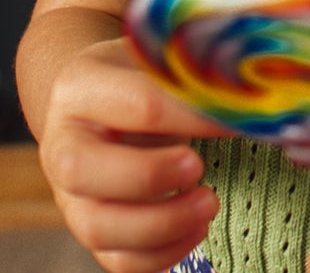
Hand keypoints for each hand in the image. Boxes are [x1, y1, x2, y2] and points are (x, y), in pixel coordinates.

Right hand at [36, 36, 226, 272]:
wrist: (99, 99)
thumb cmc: (138, 73)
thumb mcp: (157, 57)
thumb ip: (192, 74)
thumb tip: (247, 99)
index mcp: (79, 86)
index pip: (138, 104)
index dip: (194, 116)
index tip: (241, 118)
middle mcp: (61, 143)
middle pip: (84, 171)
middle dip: (151, 175)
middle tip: (200, 165)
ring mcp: (69, 194)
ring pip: (98, 227)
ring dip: (162, 224)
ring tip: (210, 203)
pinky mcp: (88, 229)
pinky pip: (117, 260)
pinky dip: (162, 254)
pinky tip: (197, 228)